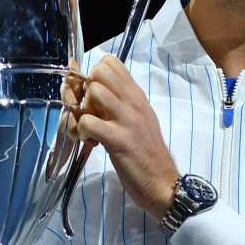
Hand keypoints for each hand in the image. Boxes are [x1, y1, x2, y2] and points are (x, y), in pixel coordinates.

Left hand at [73, 55, 178, 219]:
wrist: (163, 183)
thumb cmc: (148, 153)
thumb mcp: (141, 119)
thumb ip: (123, 103)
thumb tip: (101, 91)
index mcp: (137, 96)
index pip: (111, 62)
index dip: (94, 76)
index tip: (95, 98)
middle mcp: (133, 102)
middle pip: (99, 71)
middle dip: (86, 90)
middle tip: (90, 112)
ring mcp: (127, 120)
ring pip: (92, 92)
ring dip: (82, 110)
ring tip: (90, 128)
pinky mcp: (118, 140)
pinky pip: (87, 121)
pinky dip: (82, 132)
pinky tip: (91, 142)